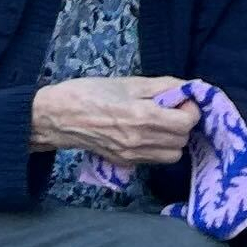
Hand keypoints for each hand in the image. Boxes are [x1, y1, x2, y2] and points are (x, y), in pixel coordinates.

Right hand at [31, 75, 198, 167]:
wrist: (57, 117)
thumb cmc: (90, 93)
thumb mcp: (129, 82)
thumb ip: (162, 86)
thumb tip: (188, 87)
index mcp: (143, 118)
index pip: (187, 122)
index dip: (190, 109)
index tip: (180, 99)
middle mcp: (140, 142)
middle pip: (183, 140)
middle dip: (183, 123)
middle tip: (170, 109)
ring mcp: (132, 156)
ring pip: (172, 155)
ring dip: (173, 139)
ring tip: (159, 122)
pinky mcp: (124, 163)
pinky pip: (154, 160)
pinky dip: (159, 148)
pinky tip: (146, 133)